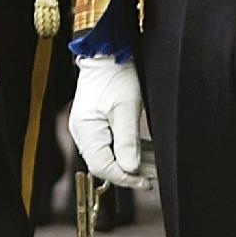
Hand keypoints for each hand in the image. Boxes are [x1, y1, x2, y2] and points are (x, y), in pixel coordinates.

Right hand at [69, 55, 150, 188]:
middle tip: (153, 177)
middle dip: (129, 172)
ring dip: (130, 161)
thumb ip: (127, 142)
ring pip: (109, 155)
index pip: (102, 167)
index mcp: (86, 130)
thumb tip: (130, 170)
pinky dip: (126, 150)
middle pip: (104, 163)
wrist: (107, 53)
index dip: (124, 178)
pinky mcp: (95, 123)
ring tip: (153, 166)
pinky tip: (143, 153)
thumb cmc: (116, 76)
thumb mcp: (127, 109)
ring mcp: (88, 128)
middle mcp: (82, 132)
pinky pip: (110, 144)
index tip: (145, 182)